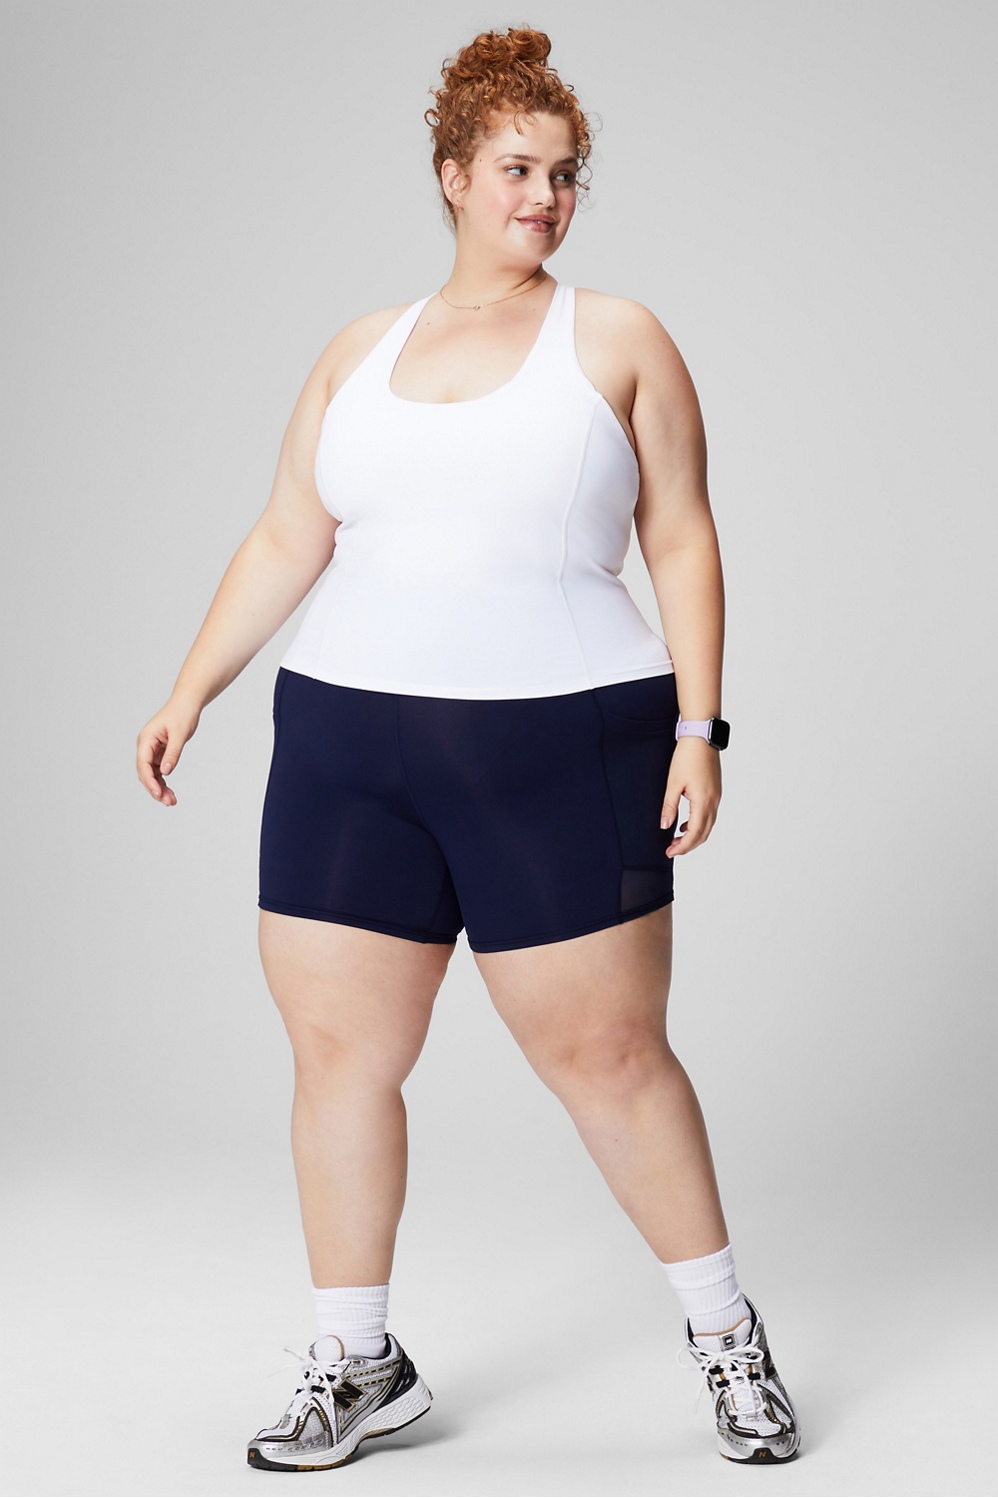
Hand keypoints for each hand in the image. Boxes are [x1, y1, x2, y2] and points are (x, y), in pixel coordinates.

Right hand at [136, 695, 201, 806]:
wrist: (188, 703)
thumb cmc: (183, 714)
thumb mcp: (180, 734)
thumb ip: (173, 754)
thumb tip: (166, 773)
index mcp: (146, 739)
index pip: (143, 764)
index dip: (149, 781)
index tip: (158, 794)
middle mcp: (145, 745)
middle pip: (145, 772)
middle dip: (155, 788)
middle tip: (169, 802)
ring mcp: (151, 749)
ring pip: (151, 774)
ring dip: (160, 788)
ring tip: (172, 801)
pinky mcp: (159, 752)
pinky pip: (158, 770)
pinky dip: (163, 781)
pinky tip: (170, 792)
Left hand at [660, 736, 721, 856]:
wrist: (701, 738)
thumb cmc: (687, 757)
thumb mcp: (673, 783)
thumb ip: (669, 806)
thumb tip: (664, 826)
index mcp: (703, 801)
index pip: (694, 833)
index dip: (682, 846)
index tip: (669, 852)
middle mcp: (713, 802)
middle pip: (703, 833)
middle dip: (688, 845)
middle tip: (671, 850)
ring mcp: (716, 797)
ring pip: (708, 826)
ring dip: (694, 836)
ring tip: (676, 840)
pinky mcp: (715, 792)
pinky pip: (709, 815)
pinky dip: (698, 825)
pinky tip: (685, 824)